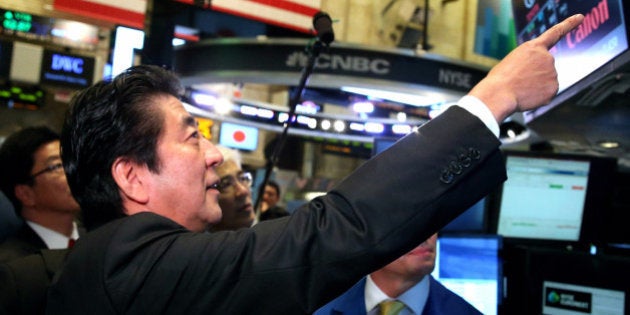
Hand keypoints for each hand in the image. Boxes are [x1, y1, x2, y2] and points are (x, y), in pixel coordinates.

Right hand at [469, 14, 584, 121]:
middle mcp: (547, 57)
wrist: (499, 93)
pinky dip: (539, 97)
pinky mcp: (554, 88)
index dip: (569, 24)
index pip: (555, 33)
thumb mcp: (513, 61)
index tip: (580, 18)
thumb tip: (539, 78)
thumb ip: (530, 63)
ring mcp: (553, 73)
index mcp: (534, 47)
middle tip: (519, 80)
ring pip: (546, 81)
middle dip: (535, 74)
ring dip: (536, 86)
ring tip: (520, 88)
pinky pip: (547, 93)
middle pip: (545, 67)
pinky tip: (527, 96)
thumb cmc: (500, 79)